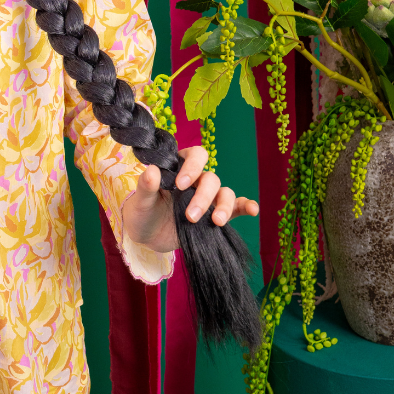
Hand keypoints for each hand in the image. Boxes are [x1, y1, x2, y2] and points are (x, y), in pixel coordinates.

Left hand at [121, 146, 258, 253]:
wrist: (148, 237)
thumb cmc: (142, 213)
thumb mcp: (139, 201)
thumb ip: (146, 186)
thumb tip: (152, 170)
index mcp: (178, 169)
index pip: (194, 156)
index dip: (192, 166)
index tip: (181, 184)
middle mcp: (196, 180)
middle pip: (211, 179)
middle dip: (203, 197)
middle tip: (190, 216)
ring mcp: (207, 198)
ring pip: (225, 193)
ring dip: (223, 206)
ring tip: (215, 222)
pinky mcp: (214, 215)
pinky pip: (236, 208)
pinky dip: (246, 207)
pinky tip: (253, 210)